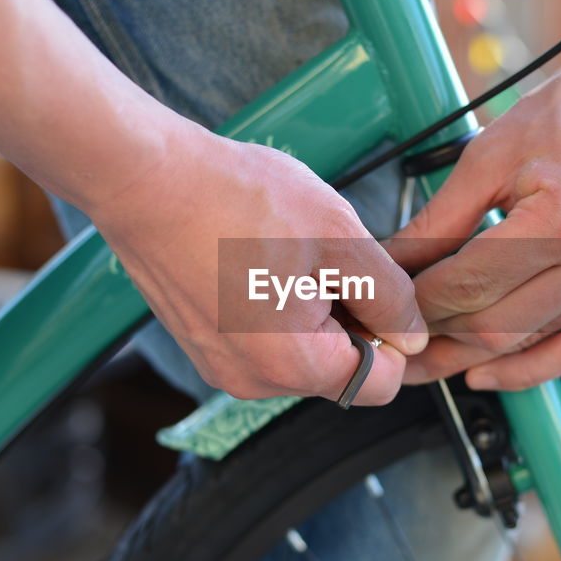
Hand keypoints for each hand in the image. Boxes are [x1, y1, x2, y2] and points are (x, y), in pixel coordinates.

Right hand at [89, 126, 427, 404]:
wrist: (145, 178)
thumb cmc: (235, 199)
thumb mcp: (340, 237)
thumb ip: (390, 296)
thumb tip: (415, 335)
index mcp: (292, 366)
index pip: (381, 382)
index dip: (397, 334)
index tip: (384, 288)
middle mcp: (252, 381)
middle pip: (339, 368)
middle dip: (352, 317)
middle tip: (334, 256)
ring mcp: (221, 365)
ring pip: (303, 351)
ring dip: (315, 307)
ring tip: (292, 251)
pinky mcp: (203, 343)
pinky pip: (264, 337)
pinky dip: (278, 304)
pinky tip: (264, 256)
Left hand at [386, 48, 560, 390]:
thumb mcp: (488, 156)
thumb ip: (438, 221)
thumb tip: (390, 266)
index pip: (471, 282)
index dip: (418, 300)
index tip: (385, 304)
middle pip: (497, 323)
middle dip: (436, 336)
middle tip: (394, 340)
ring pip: (529, 344)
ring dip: (470, 358)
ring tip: (426, 360)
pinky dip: (527, 370)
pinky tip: (483, 372)